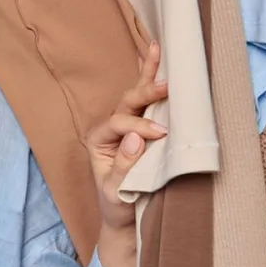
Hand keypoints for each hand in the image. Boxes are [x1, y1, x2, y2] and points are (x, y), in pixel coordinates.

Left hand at [86, 41, 168, 232]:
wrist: (124, 219)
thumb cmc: (118, 205)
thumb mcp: (116, 191)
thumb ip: (124, 166)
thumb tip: (136, 137)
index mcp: (98, 140)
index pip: (119, 124)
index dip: (140, 126)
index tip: (161, 135)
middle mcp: (109, 128)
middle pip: (127, 103)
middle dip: (147, 92)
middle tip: (167, 84)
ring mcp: (125, 126)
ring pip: (136, 95)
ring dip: (148, 73)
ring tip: (156, 47)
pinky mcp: (141, 128)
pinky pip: (145, 101)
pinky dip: (150, 79)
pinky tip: (152, 57)